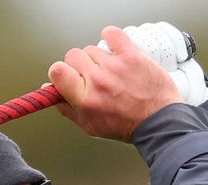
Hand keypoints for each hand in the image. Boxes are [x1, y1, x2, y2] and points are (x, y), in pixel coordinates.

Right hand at [48, 26, 183, 141]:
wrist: (158, 121)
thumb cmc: (126, 125)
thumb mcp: (90, 126)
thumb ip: (67, 108)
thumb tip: (49, 91)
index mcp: (85, 99)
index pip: (57, 70)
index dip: (59, 72)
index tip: (66, 75)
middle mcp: (98, 81)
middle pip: (73, 56)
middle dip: (79, 65)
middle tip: (91, 76)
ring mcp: (115, 66)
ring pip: (92, 49)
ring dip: (97, 58)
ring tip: (109, 71)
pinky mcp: (131, 56)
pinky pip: (112, 34)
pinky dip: (110, 37)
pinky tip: (112, 47)